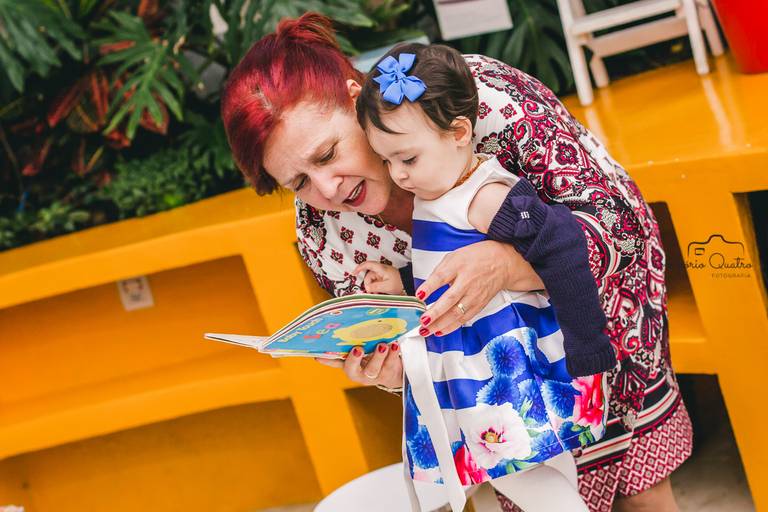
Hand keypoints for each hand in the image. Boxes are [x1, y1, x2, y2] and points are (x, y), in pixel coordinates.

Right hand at [315, 342, 402, 388]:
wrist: (392, 371)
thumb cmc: (373, 352)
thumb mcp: (363, 345)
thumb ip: (355, 335)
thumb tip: (353, 307)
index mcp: (348, 365)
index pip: (335, 361)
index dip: (326, 360)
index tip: (317, 355)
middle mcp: (358, 373)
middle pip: (352, 370)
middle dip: (354, 360)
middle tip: (358, 348)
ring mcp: (372, 375)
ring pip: (373, 369)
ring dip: (377, 356)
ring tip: (382, 345)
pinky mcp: (387, 374)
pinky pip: (389, 365)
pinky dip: (392, 355)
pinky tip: (394, 345)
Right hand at [354, 261, 404, 294]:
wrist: (409, 284)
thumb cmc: (400, 283)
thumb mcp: (387, 287)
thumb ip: (375, 287)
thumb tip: (367, 288)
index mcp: (381, 269)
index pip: (367, 265)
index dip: (359, 268)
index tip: (353, 274)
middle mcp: (381, 270)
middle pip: (369, 276)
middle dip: (368, 284)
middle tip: (371, 293)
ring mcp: (383, 274)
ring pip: (372, 280)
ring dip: (373, 287)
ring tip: (378, 294)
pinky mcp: (385, 278)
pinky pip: (377, 282)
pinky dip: (377, 287)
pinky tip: (380, 292)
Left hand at [415, 241, 543, 335]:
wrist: (502, 263)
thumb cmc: (475, 258)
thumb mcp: (454, 256)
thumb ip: (440, 271)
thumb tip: (426, 288)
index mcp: (459, 265)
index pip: (442, 276)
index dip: (429, 287)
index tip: (419, 295)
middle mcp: (467, 281)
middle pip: (450, 299)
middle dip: (435, 312)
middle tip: (423, 320)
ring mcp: (474, 295)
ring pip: (457, 313)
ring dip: (441, 324)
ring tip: (427, 329)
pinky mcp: (479, 305)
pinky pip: (464, 318)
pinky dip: (451, 326)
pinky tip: (440, 331)